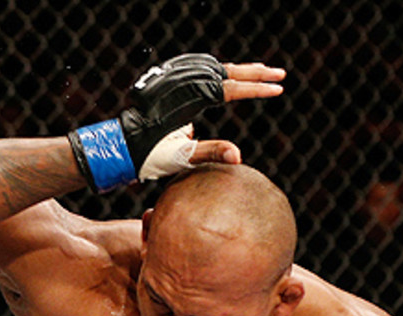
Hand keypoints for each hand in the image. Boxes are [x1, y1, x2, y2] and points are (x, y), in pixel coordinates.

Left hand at [68, 54, 284, 190]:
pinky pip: (202, 73)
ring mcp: (176, 83)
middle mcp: (182, 86)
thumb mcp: (181, 157)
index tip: (277, 90)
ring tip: (263, 72)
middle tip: (280, 75)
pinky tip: (233, 76)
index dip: (256, 89)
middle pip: (225, 72)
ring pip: (215, 70)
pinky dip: (221, 73)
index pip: (230, 89)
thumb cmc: (149, 155)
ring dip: (240, 71)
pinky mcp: (173, 84)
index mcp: (188, 100)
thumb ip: (211, 152)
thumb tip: (238, 156)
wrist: (122, 146)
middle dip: (255, 74)